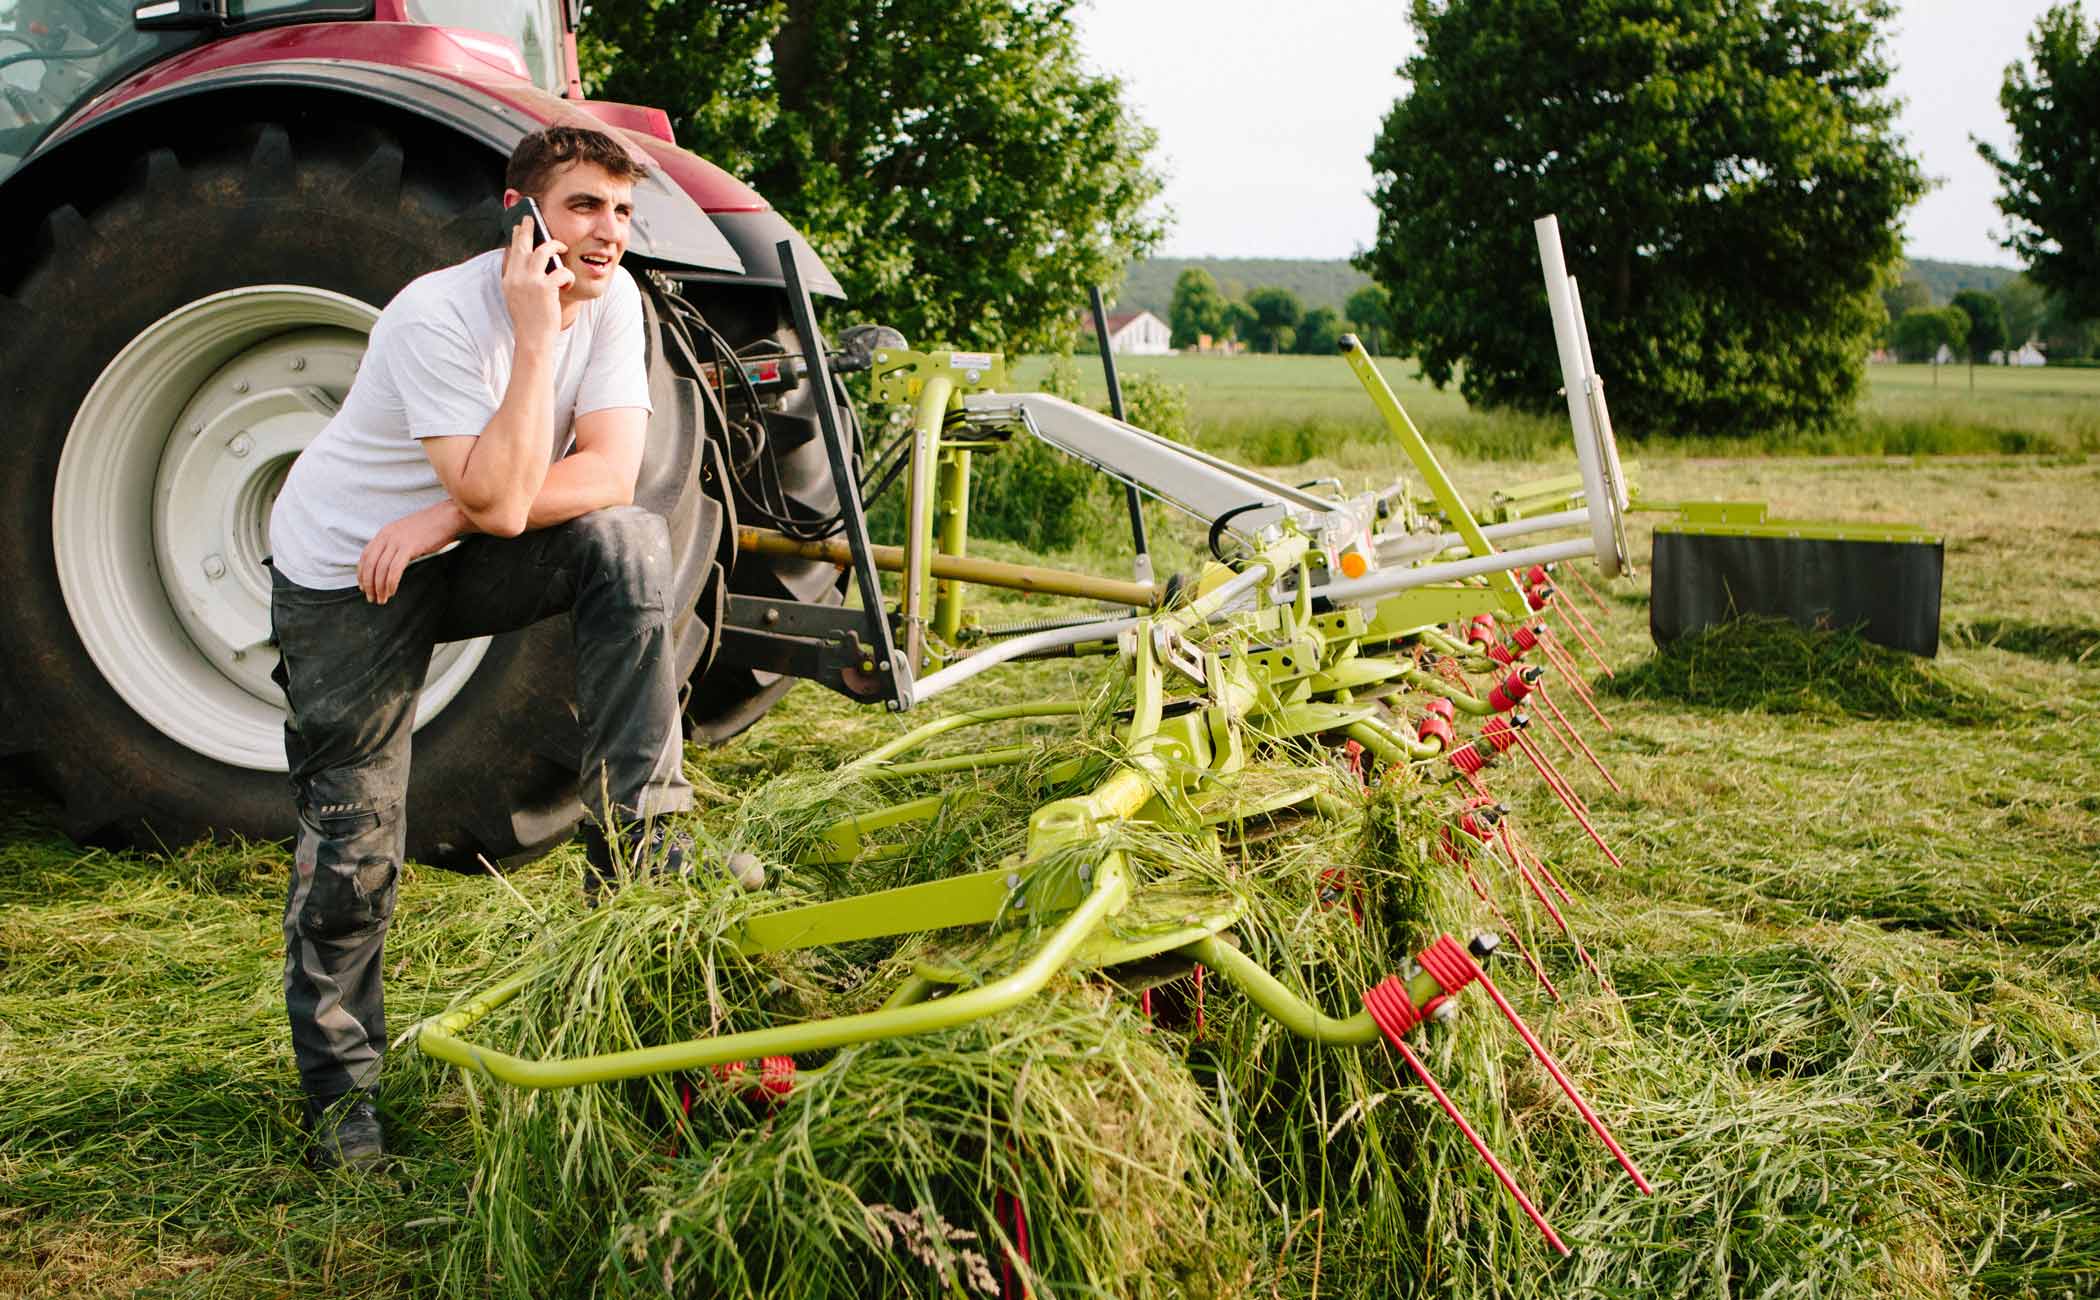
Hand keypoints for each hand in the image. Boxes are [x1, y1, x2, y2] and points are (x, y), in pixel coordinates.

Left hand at [358, 502, 463, 603]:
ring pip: (381, 569)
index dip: (361, 574)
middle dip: (368, 584)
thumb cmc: (430, 528)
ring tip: (381, 599)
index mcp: (384, 533)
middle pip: (370, 564)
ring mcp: (397, 541)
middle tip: (371, 598)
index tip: (363, 587)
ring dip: (379, 587)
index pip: (365, 556)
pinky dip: (391, 583)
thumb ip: (394, 546)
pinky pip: (395, 569)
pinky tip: (391, 592)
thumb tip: (389, 563)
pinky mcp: (409, 547)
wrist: (447, 517)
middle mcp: (387, 536)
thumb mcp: (405, 534)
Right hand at [501, 215, 571, 342]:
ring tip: (562, 247)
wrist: (532, 339)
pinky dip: (567, 276)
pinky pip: (560, 271)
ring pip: (543, 251)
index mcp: (509, 279)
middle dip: (528, 228)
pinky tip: (567, 284)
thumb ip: (520, 280)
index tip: (520, 227)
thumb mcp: (517, 297)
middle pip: (522, 244)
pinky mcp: (545, 288)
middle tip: (531, 218)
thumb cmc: (530, 320)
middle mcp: (516, 277)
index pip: (512, 251)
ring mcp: (529, 282)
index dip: (517, 237)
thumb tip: (529, 262)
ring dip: (555, 246)